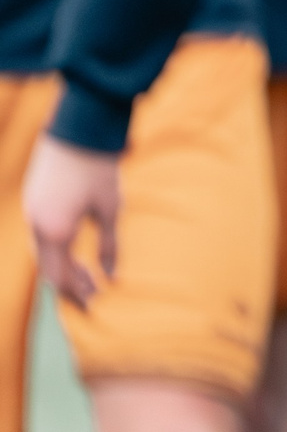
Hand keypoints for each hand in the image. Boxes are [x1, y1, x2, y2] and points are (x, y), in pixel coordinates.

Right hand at [23, 136, 120, 310]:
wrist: (79, 126)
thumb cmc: (100, 168)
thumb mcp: (110, 208)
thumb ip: (110, 245)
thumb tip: (112, 275)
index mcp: (55, 231)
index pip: (62, 276)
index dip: (78, 293)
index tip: (97, 304)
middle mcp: (36, 225)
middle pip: (47, 269)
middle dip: (69, 285)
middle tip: (92, 296)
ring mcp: (31, 211)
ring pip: (42, 252)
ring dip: (62, 267)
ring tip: (89, 276)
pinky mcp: (34, 199)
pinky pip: (40, 235)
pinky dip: (56, 249)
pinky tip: (75, 250)